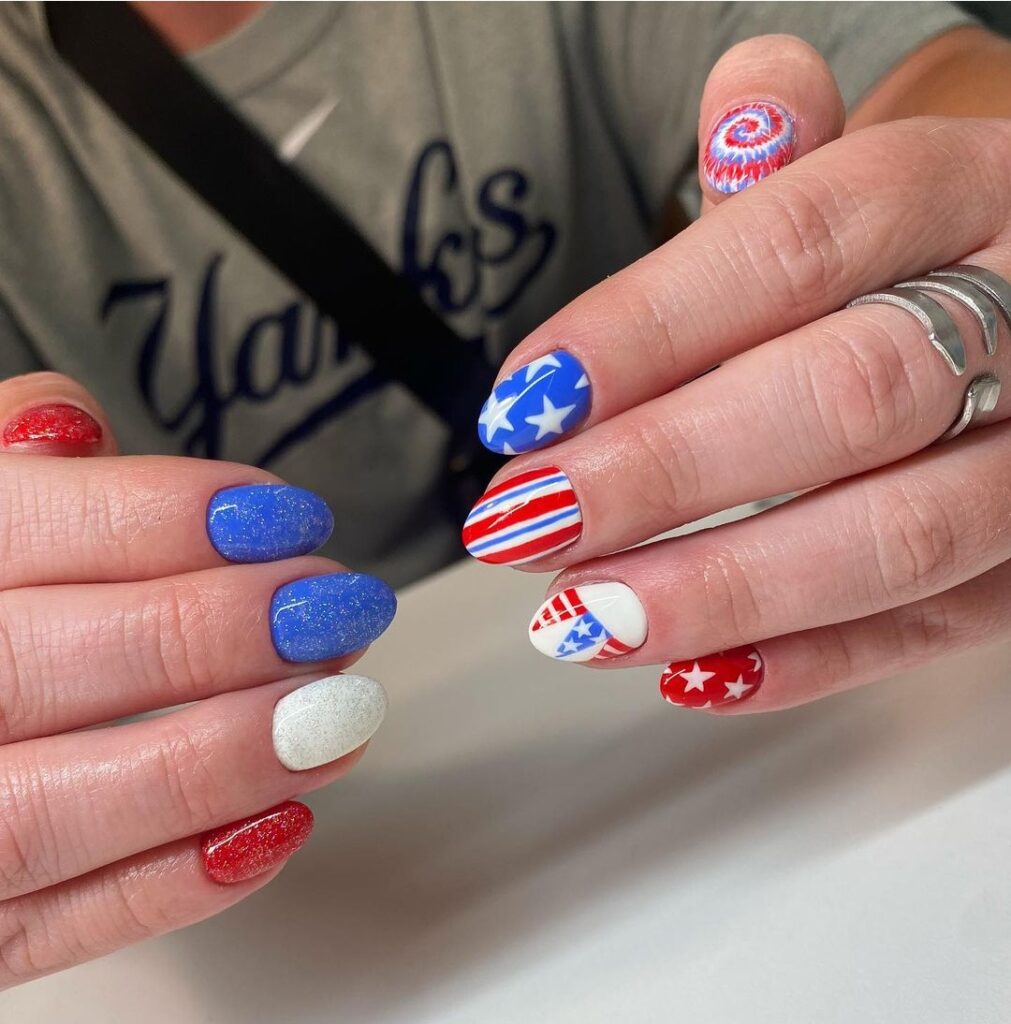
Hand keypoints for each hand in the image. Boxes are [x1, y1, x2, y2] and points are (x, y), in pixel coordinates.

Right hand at [0, 373, 394, 987]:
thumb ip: (14, 479)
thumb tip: (66, 424)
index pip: (10, 529)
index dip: (157, 517)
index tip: (282, 515)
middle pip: (31, 667)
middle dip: (204, 631)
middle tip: (330, 608)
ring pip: (45, 813)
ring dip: (214, 760)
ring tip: (337, 714)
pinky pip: (56, 929)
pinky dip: (174, 882)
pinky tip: (278, 821)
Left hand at [465, 36, 1010, 711]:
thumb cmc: (909, 261)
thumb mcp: (862, 185)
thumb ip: (791, 168)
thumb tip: (748, 88)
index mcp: (962, 196)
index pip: (796, 247)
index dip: (644, 331)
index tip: (524, 405)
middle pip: (843, 399)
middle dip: (665, 473)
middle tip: (527, 523)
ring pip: (900, 536)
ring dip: (722, 589)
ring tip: (580, 618)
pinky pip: (933, 629)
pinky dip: (806, 661)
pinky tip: (686, 673)